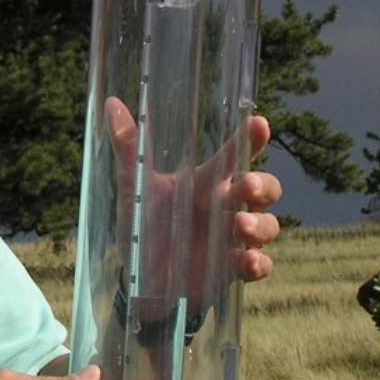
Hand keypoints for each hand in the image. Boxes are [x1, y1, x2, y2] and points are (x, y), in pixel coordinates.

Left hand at [106, 97, 280, 310]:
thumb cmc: (143, 223)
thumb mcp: (134, 185)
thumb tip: (112, 103)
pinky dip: (257, 263)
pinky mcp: (231, 269)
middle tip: (247, 186)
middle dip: (263, 185)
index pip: (236, 155)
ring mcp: (232, 238)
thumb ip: (129, 146)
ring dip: (261, 225)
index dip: (250, 139)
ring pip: (268, 225)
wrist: (137, 276)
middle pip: (263, 188)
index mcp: (206, 182)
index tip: (258, 124)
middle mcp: (225, 206)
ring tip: (240, 225)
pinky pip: (260, 266)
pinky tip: (246, 260)